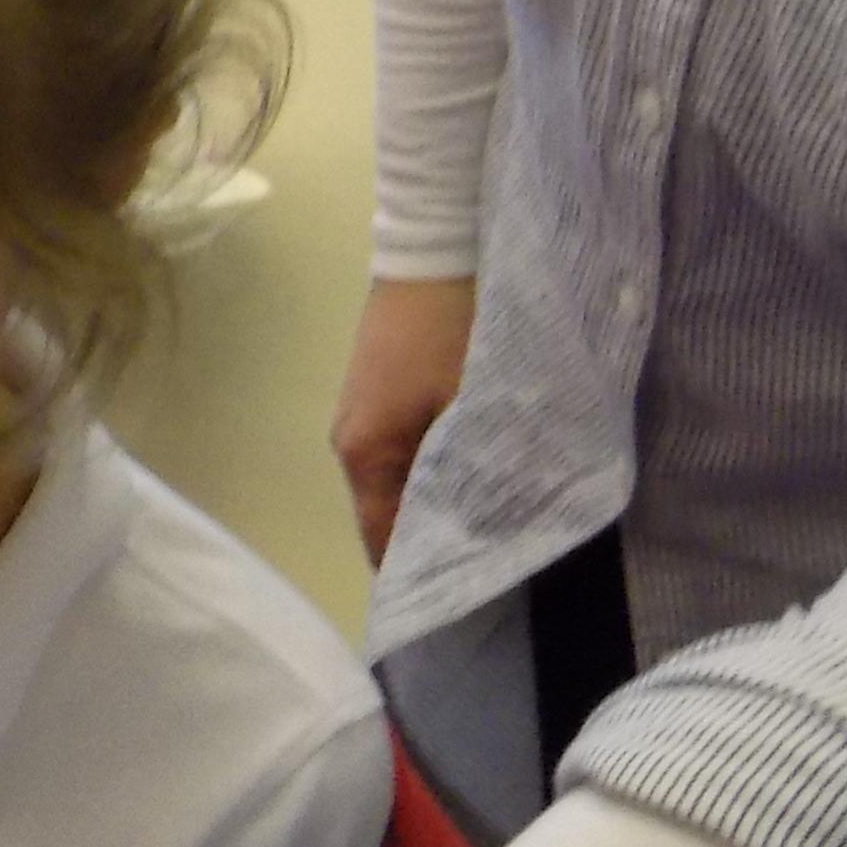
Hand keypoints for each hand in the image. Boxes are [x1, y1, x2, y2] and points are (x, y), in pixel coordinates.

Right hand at [330, 273, 474, 567]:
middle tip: (483, 562)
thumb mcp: (474, 403)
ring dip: (428, 503)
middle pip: (383, 514)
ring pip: (391, 484)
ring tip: (478, 520)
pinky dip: (423, 471)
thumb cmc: (452, 329)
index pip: (381, 540)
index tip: (458, 598)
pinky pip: (395, 454)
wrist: (431, 248)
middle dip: (426, 540)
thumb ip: (480, 468)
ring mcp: (355, 418)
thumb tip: (498, 526)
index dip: (415, 574)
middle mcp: (347, 444)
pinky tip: (461, 471)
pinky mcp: (371, 397)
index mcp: (365, 454)